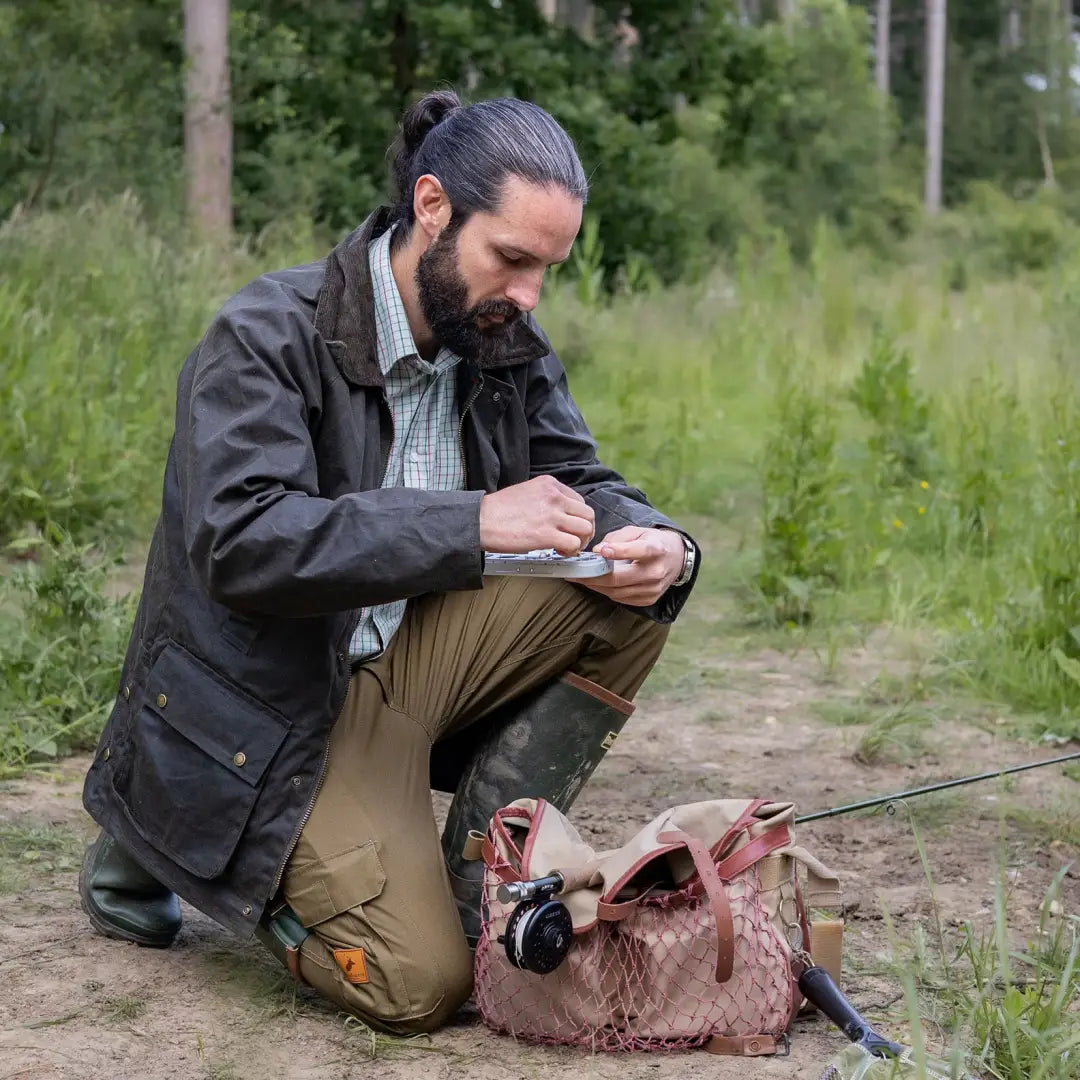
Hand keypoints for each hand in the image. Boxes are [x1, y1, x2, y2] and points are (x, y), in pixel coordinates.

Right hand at [479, 475, 595, 554]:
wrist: (480, 521)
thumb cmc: (498, 511)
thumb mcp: (526, 492)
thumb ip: (545, 499)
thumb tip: (557, 513)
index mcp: (549, 485)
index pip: (579, 501)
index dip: (577, 518)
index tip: (569, 528)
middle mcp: (554, 497)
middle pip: (587, 514)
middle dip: (585, 530)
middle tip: (574, 540)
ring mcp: (552, 515)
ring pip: (585, 528)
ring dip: (580, 541)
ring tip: (567, 547)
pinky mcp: (547, 534)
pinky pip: (574, 543)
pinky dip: (571, 551)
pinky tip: (559, 552)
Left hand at [580, 526, 686, 606]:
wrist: (676, 559)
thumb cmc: (652, 542)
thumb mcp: (637, 531)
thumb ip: (617, 538)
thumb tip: (597, 552)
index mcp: (657, 549)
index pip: (640, 551)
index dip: (620, 551)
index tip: (601, 551)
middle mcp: (657, 571)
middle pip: (621, 578)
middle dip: (594, 576)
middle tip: (575, 572)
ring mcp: (653, 589)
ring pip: (617, 591)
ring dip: (596, 585)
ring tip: (580, 578)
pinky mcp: (648, 600)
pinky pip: (621, 598)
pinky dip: (606, 591)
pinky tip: (595, 583)